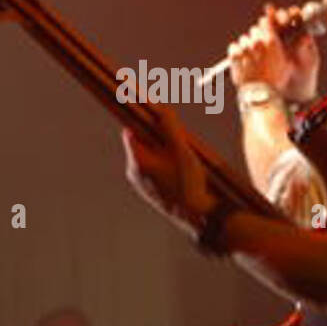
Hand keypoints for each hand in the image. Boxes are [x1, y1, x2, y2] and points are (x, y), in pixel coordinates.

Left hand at [121, 104, 213, 228]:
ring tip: (182, 158)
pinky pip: (153, 171)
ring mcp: (140, 183)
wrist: (195, 218)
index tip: (154, 115)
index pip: (131, 129)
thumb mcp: (182, 150)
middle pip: (142, 143)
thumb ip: (169, 127)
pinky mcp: (149, 192)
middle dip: (158, 137)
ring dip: (163, 152)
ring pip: (149, 157)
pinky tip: (181, 172)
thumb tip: (160, 108)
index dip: (142, 120)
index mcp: (137, 159)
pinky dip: (165, 166)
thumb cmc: (187, 183)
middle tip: (177, 139)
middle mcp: (133, 171)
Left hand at [228, 4, 318, 101]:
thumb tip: (294, 38)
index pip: (265, 22)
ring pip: (243, 39)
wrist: (261, 94)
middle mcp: (258, 42)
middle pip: (254, 30)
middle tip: (258, 48)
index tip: (264, 29)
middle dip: (256, 36)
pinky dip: (235, 51)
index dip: (264, 25)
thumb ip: (285, 47)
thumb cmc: (276, 81)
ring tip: (249, 57)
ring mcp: (246, 48)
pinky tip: (239, 58)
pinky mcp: (235, 56)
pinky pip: (233, 46)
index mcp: (272, 41)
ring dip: (246, 45)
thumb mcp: (286, 63)